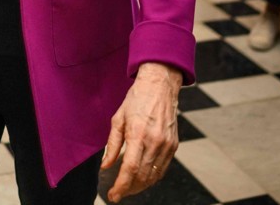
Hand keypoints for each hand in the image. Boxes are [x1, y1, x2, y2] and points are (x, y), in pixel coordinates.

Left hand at [102, 62, 181, 201]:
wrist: (160, 85)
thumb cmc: (137, 99)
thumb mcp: (118, 119)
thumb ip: (112, 145)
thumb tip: (106, 165)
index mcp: (138, 133)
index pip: (130, 169)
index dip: (121, 186)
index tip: (113, 195)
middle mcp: (155, 141)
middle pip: (142, 176)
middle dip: (129, 189)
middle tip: (118, 193)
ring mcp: (166, 144)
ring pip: (154, 175)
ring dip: (140, 186)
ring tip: (128, 188)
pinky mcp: (173, 145)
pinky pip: (163, 168)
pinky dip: (152, 177)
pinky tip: (143, 179)